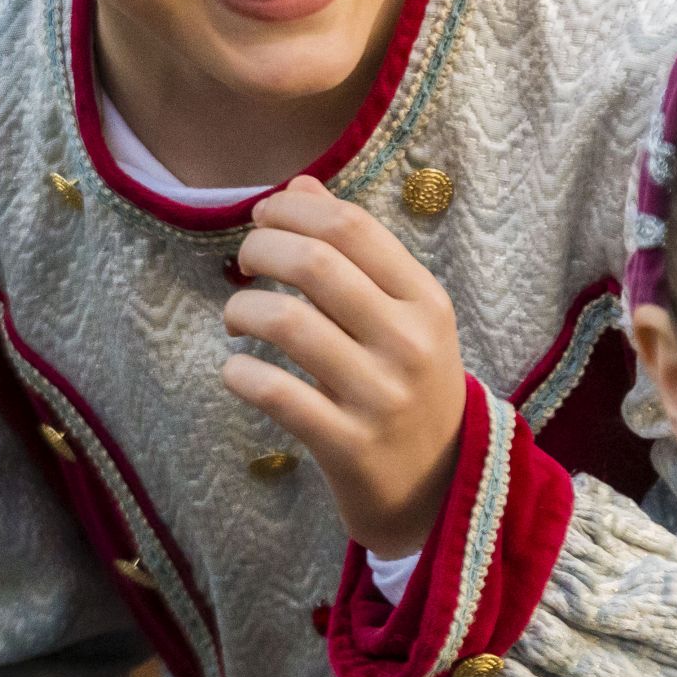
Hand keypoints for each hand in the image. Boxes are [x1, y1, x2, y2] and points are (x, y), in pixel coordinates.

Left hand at [222, 176, 466, 556]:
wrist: (440, 489)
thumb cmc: (410, 386)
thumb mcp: (402, 315)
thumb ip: (355, 250)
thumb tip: (300, 186)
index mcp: (425, 300)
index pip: (352, 227)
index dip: (294, 210)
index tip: (265, 218)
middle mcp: (408, 342)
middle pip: (317, 264)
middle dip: (261, 249)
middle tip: (243, 262)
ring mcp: (380, 395)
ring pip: (288, 323)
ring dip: (242, 309)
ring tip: (237, 317)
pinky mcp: (348, 445)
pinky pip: (275, 393)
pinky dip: (239, 373)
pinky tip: (236, 371)